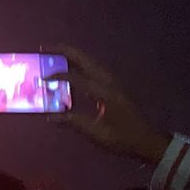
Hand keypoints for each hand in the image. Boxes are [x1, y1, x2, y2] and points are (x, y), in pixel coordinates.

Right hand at [49, 45, 170, 162]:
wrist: (148, 141)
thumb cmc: (123, 138)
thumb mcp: (98, 133)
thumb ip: (74, 122)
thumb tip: (50, 116)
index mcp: (104, 92)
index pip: (76, 77)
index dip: (57, 76)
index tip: (41, 78)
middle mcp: (108, 82)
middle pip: (84, 59)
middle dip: (63, 51)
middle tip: (43, 48)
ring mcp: (112, 82)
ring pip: (89, 61)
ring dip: (71, 55)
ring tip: (53, 54)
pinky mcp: (113, 86)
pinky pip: (93, 69)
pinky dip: (78, 64)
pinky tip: (69, 69)